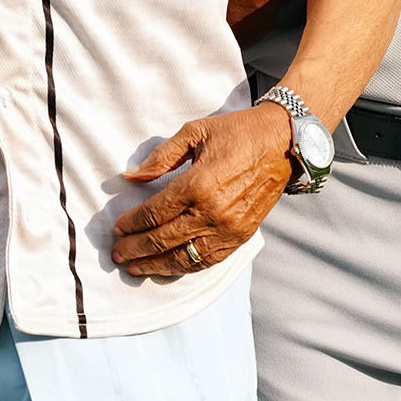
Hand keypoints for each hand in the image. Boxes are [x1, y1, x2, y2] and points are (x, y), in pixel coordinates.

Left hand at [111, 103, 292, 277]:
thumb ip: (161, 157)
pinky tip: (168, 267)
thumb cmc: (237, 132)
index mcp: (198, 185)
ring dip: (156, 265)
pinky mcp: (241, 237)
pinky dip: (185, 267)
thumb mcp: (194, 132)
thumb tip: (131, 177)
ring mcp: (229, 229)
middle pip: (163, 240)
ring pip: (184, 258)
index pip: (154, 214)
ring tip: (135, 268)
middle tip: (117, 254)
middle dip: (136, 249)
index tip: (117, 228)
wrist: (282, 143)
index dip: (132, 224)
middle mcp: (212, 213)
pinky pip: (208, 261)